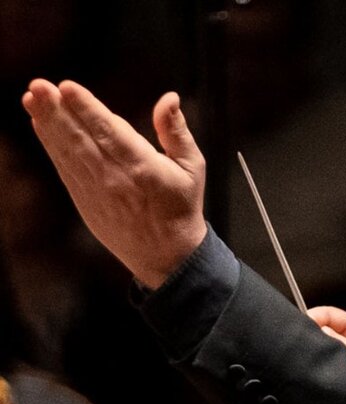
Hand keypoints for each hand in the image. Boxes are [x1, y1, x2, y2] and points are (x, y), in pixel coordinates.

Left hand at [21, 79, 207, 288]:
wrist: (167, 255)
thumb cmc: (182, 206)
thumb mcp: (192, 168)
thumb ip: (177, 131)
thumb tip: (169, 97)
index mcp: (145, 169)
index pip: (111, 133)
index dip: (88, 109)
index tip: (67, 87)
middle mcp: (116, 180)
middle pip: (82, 140)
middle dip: (58, 111)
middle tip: (39, 86)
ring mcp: (97, 192)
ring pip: (68, 152)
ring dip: (47, 123)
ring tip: (31, 97)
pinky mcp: (85, 201)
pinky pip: (64, 168)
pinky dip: (50, 145)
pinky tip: (39, 124)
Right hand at [307, 306, 345, 399]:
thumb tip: (323, 330)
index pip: (332, 316)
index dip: (316, 316)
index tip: (304, 325)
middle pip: (320, 333)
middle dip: (310, 337)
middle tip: (300, 346)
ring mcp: (340, 365)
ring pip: (319, 355)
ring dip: (313, 357)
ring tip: (306, 363)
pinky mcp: (334, 382)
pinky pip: (320, 374)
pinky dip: (315, 373)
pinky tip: (311, 378)